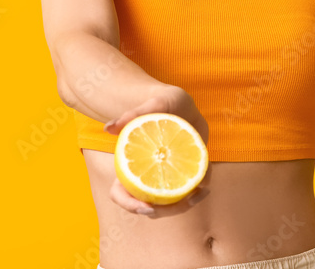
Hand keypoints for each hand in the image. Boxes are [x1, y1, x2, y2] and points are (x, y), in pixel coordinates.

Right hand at [103, 87, 210, 216]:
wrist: (183, 104)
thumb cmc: (162, 103)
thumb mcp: (151, 105)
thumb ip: (131, 115)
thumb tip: (108, 128)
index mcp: (130, 165)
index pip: (120, 193)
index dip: (130, 205)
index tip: (147, 208)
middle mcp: (146, 175)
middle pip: (149, 206)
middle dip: (167, 211)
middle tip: (186, 201)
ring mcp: (165, 176)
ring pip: (170, 203)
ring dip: (186, 204)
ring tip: (201, 192)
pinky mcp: (183, 171)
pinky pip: (189, 187)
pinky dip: (198, 188)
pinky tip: (206, 184)